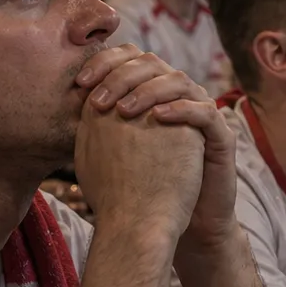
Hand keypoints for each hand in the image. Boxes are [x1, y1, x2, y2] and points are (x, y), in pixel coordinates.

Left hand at [76, 46, 236, 253]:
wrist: (172, 226)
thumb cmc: (138, 188)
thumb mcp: (112, 151)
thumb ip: (96, 124)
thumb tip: (64, 103)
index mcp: (152, 94)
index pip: (130, 60)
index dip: (105, 63)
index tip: (78, 83)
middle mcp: (178, 97)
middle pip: (154, 63)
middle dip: (121, 75)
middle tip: (97, 98)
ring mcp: (202, 113)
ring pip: (179, 81)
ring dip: (148, 90)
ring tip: (123, 110)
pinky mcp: (221, 136)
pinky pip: (205, 111)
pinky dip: (181, 109)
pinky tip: (156, 118)